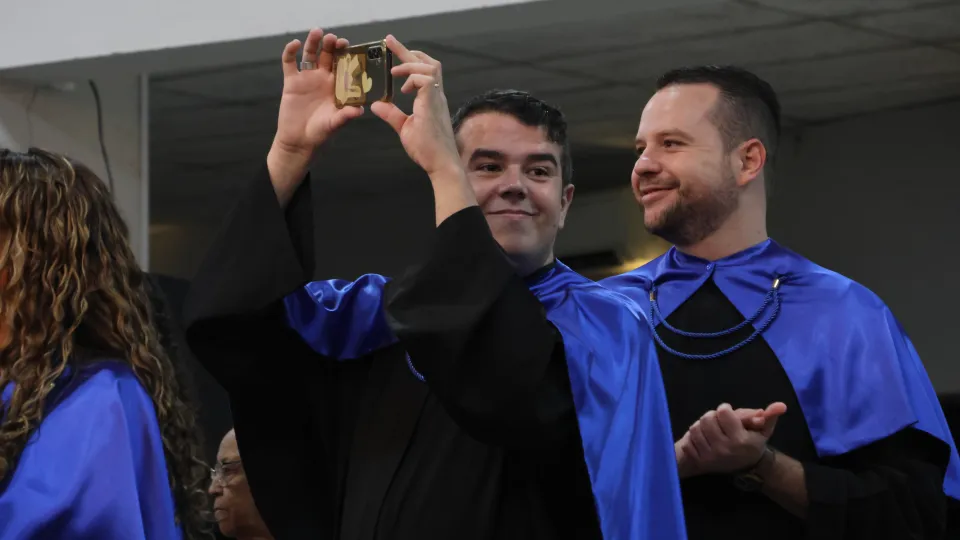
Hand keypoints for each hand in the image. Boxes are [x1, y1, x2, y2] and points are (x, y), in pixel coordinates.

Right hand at [274, 28, 362, 155]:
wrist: (299, 141)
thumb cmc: (320, 133)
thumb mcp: (335, 124)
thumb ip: (345, 115)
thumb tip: (360, 110)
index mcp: (337, 86)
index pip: (344, 65)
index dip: (346, 55)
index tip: (348, 46)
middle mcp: (323, 79)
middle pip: (328, 55)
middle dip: (331, 45)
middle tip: (334, 38)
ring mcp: (307, 78)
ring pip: (310, 54)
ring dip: (313, 42)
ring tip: (317, 32)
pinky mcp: (291, 81)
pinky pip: (289, 62)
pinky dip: (290, 52)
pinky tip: (295, 44)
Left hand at [371, 35, 460, 177]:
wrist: (441, 164)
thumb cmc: (427, 149)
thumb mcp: (404, 128)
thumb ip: (392, 115)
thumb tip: (376, 104)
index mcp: (430, 98)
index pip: (422, 70)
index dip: (408, 57)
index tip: (392, 50)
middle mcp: (436, 95)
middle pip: (427, 62)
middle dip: (407, 50)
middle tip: (389, 41)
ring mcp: (436, 99)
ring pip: (429, 66)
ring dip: (410, 64)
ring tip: (394, 71)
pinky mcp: (433, 105)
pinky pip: (426, 80)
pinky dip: (412, 78)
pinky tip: (402, 88)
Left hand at [676, 402, 786, 477]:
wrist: (744, 469)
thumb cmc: (752, 444)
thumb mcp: (763, 430)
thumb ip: (769, 416)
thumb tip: (781, 405)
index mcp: (740, 439)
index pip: (723, 412)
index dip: (725, 409)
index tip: (728, 413)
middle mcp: (724, 449)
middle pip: (707, 418)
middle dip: (713, 416)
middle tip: (719, 422)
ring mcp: (710, 456)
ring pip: (696, 428)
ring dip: (702, 426)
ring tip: (712, 430)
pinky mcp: (700, 461)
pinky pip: (689, 441)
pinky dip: (694, 438)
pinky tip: (704, 440)